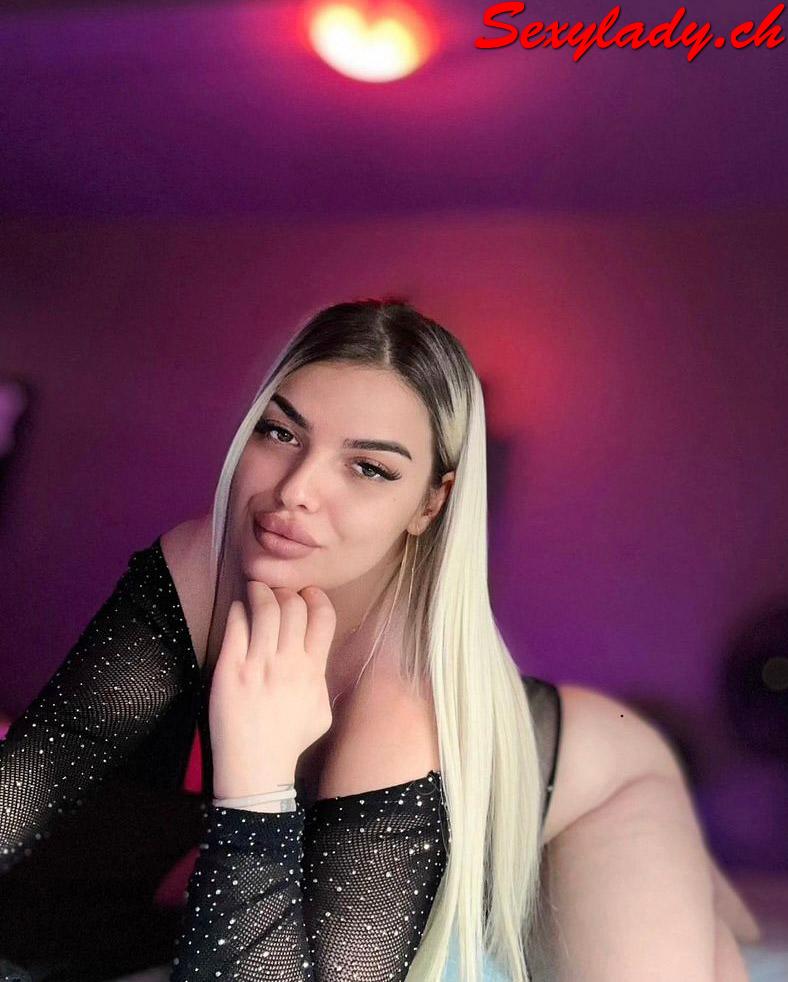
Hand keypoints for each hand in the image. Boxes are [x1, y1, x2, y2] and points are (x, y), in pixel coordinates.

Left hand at [209, 580, 336, 798]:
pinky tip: (239, 609)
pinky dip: (239, 609)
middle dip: (286, 591)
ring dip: (261, 591)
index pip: (323, 617)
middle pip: (294, 605)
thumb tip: (317, 657)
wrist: (256, 768)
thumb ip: (321, 679)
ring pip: (265, 608)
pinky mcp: (230, 669)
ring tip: (256, 588)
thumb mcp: (322, 712)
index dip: (316, 597)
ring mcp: (258, 665)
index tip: (307, 593)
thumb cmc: (289, 742)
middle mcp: (288, 663)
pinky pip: (236, 625)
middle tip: (277, 592)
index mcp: (313, 671)